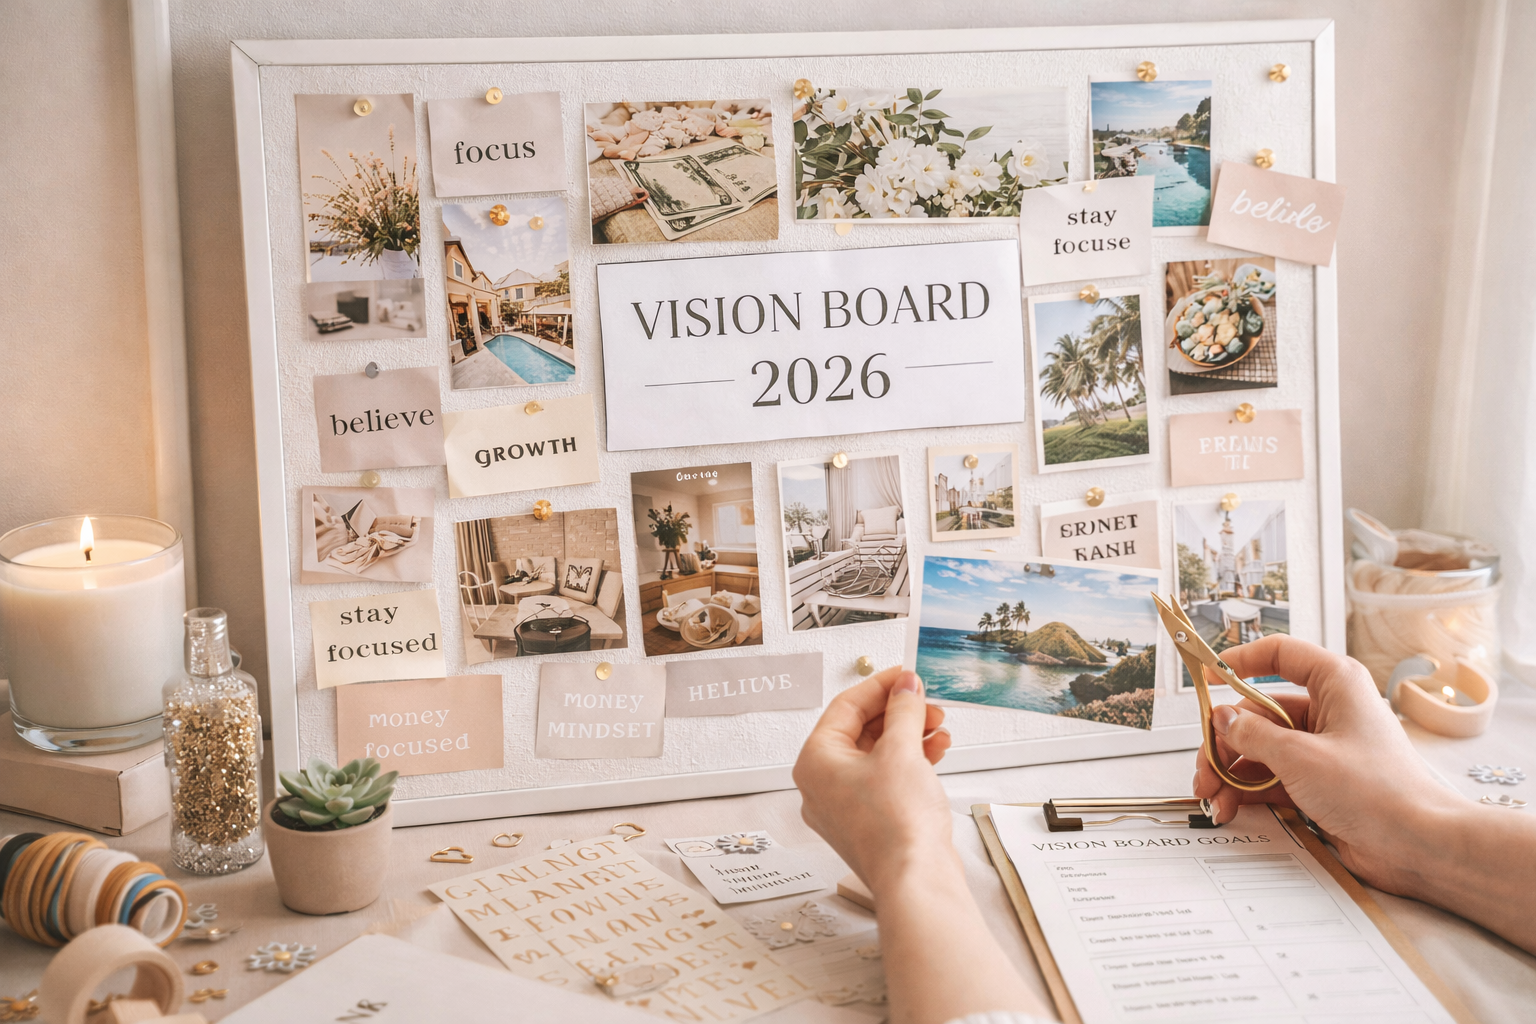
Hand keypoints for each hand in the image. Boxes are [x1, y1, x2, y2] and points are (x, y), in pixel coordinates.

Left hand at [792, 666, 951, 894]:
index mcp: (815, 762)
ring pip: (876, 756)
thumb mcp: (902, 751)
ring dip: (909, 736)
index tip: (906, 675)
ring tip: (939, 727)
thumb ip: (903, 711)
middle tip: (927, 701)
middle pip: (860, 731)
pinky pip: (884, 780)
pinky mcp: (868, 823)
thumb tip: (905, 686)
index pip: (845, 707)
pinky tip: (937, 751)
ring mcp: (844, 807)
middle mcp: (822, 785)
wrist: (915, 881)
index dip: (880, 686)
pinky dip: (909, 762)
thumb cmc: (897, 824)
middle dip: (898, 713)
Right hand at [1193, 635, 1455, 891]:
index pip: (1279, 654)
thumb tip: (1223, 719)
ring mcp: (1323, 749)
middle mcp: (1329, 712)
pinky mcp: (1320, 782)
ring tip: (1213, 796)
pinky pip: (1271, 777)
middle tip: (1205, 768)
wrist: (1419, 846)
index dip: (1239, 660)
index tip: (1208, 675)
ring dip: (1230, 772)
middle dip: (1224, 741)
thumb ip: (1253, 734)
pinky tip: (1230, 808)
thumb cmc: (1381, 793)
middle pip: (1257, 711)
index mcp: (1335, 684)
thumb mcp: (1301, 756)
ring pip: (1260, 748)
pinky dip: (1247, 791)